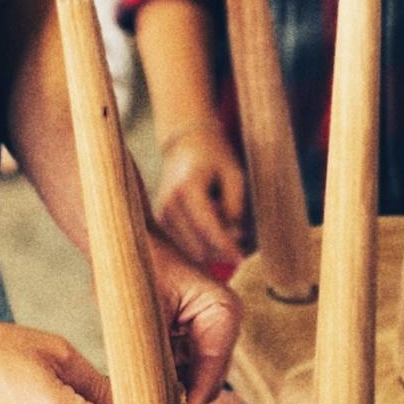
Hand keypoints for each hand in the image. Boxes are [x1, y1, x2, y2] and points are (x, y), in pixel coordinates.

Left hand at [146, 232, 241, 403]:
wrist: (126, 244)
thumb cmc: (133, 270)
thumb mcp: (142, 318)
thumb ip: (155, 359)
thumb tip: (154, 403)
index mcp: (222, 314)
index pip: (211, 373)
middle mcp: (224, 323)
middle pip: (208, 380)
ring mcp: (212, 329)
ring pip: (197, 378)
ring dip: (175, 395)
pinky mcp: (195, 333)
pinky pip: (185, 367)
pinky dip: (169, 381)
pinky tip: (147, 394)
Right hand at [153, 123, 247, 269]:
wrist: (186, 144)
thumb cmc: (215, 156)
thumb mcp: (234, 173)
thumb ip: (235, 204)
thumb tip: (234, 235)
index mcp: (186, 189)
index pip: (207, 228)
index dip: (226, 247)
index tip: (242, 259)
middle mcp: (169, 204)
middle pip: (198, 246)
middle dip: (222, 249)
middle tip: (241, 232)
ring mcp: (162, 214)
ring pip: (191, 250)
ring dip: (213, 247)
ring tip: (225, 222)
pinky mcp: (161, 221)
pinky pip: (185, 245)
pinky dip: (202, 243)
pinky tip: (212, 224)